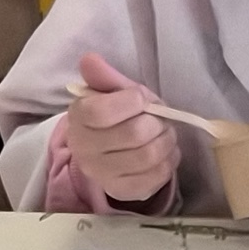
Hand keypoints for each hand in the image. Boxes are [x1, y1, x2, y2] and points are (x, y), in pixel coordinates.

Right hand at [59, 52, 180, 210]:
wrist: (109, 152)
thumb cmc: (115, 116)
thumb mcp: (111, 92)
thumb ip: (105, 77)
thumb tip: (90, 59)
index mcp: (78, 119)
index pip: (102, 111)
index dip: (132, 101)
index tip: (141, 99)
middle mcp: (85, 150)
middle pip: (135, 133)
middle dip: (157, 121)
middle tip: (160, 118)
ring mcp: (102, 174)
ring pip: (149, 155)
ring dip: (167, 141)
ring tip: (165, 133)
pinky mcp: (123, 191)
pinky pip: (157, 176)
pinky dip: (170, 161)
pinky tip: (165, 152)